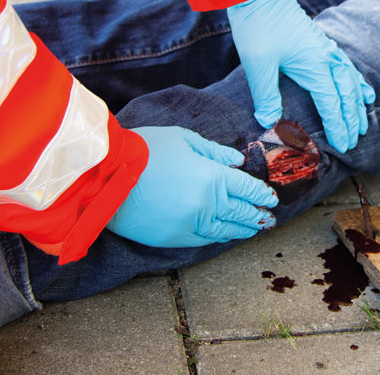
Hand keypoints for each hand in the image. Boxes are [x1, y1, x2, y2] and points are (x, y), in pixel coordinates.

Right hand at [106, 126, 277, 246]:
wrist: (108, 178)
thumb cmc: (144, 151)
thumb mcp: (182, 139)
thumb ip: (213, 151)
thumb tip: (236, 161)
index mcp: (212, 176)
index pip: (246, 187)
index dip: (261, 193)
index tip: (271, 198)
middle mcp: (208, 202)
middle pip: (241, 210)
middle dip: (258, 214)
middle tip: (270, 217)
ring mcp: (192, 223)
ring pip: (226, 229)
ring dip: (244, 229)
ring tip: (255, 229)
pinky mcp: (175, 237)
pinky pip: (205, 240)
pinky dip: (220, 238)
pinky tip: (227, 236)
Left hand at [227, 0, 375, 152]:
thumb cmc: (258, 25)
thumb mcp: (258, 64)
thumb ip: (266, 95)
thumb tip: (268, 121)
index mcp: (314, 65)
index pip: (331, 103)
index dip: (338, 126)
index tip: (343, 145)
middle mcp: (327, 58)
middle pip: (346, 95)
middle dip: (352, 120)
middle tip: (355, 141)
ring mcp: (327, 48)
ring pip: (351, 81)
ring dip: (358, 104)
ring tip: (366, 122)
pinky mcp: (322, 42)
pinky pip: (347, 66)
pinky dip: (357, 81)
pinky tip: (363, 89)